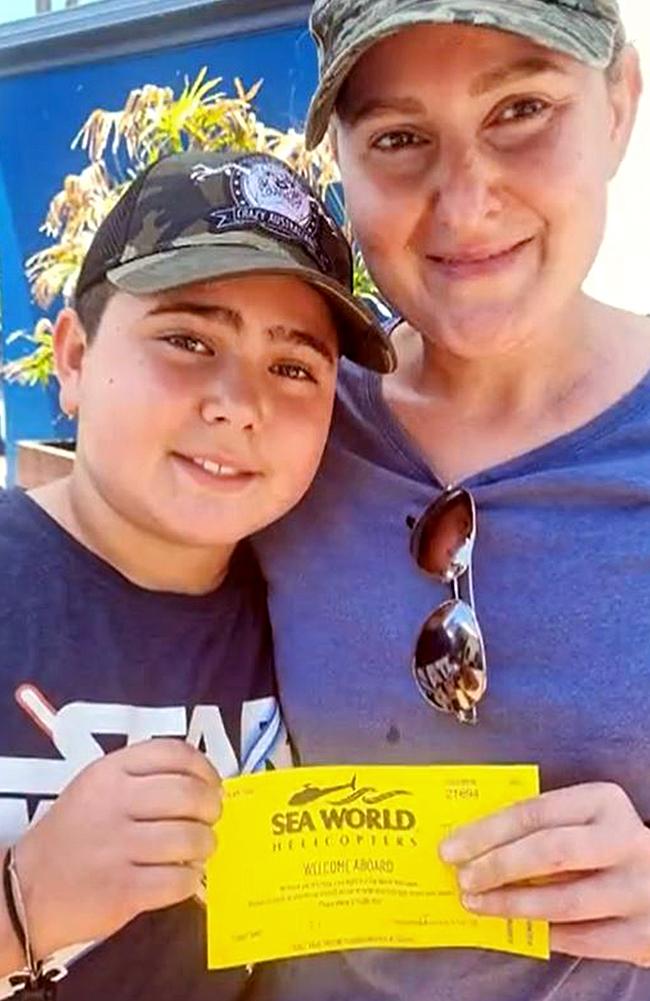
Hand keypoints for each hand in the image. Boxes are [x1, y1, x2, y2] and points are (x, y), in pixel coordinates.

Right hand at [14, 739, 221, 958]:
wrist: (28, 890)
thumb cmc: (71, 837)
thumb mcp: (96, 787)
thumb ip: (142, 777)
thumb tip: (201, 783)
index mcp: (109, 773)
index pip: (174, 753)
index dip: (205, 768)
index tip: (213, 783)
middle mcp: (114, 804)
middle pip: (190, 794)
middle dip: (212, 808)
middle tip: (210, 818)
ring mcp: (118, 848)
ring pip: (191, 838)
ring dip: (206, 845)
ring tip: (198, 849)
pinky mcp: (123, 890)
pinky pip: (180, 880)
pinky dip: (190, 880)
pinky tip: (181, 877)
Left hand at [439, 782, 649, 966]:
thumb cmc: (607, 845)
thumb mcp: (585, 821)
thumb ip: (544, 827)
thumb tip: (474, 844)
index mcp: (604, 802)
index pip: (534, 811)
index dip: (487, 831)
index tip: (451, 847)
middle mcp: (625, 841)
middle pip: (549, 852)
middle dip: (497, 866)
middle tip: (463, 878)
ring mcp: (638, 890)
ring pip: (564, 901)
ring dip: (512, 905)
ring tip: (479, 904)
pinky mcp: (642, 934)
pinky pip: (582, 939)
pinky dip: (545, 934)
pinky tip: (519, 928)